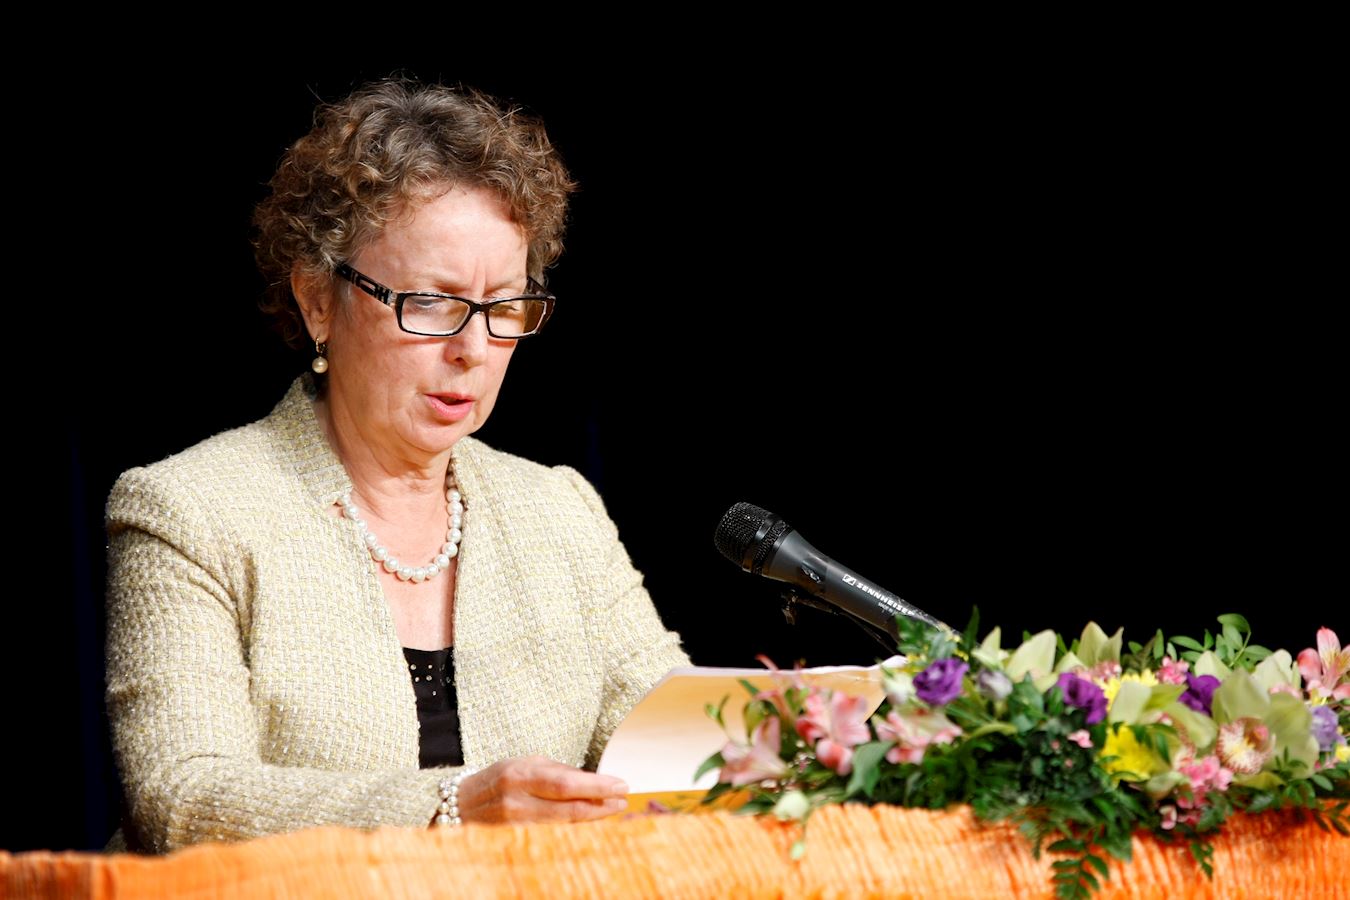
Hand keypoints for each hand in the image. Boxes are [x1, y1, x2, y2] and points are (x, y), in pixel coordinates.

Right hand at [457, 756, 628, 823]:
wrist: (461, 806)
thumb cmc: (499, 779)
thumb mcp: (525, 763)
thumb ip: (557, 771)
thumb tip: (591, 780)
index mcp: (520, 776)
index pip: (567, 784)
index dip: (597, 786)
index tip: (621, 784)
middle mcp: (518, 803)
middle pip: (570, 809)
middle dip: (602, 805)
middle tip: (623, 800)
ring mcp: (517, 827)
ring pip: (565, 826)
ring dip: (593, 818)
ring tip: (613, 809)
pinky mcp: (518, 842)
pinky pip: (555, 836)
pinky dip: (576, 829)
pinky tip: (591, 822)